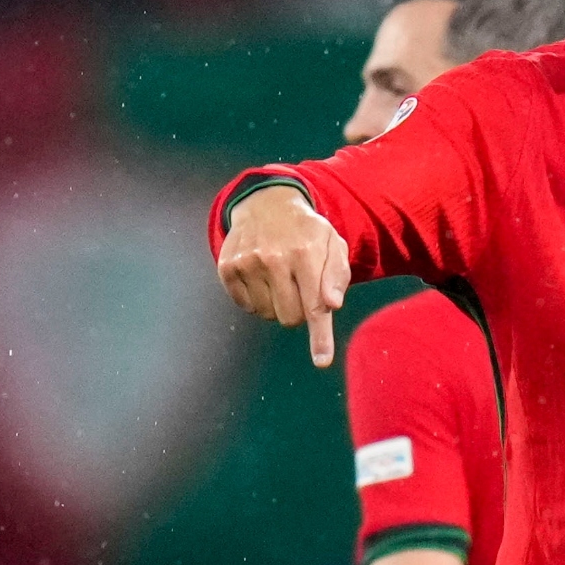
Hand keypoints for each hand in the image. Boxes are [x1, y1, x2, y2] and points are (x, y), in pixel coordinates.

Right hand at [217, 185, 351, 366]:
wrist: (266, 203)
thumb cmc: (307, 231)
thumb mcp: (332, 244)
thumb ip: (337, 275)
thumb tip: (332, 305)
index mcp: (306, 253)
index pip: (315, 305)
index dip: (320, 337)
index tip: (322, 361)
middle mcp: (274, 258)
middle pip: (290, 317)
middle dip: (299, 312)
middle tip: (300, 288)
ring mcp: (247, 263)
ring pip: (267, 314)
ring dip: (277, 305)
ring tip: (280, 278)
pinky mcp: (227, 268)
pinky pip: (245, 306)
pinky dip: (257, 299)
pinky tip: (261, 276)